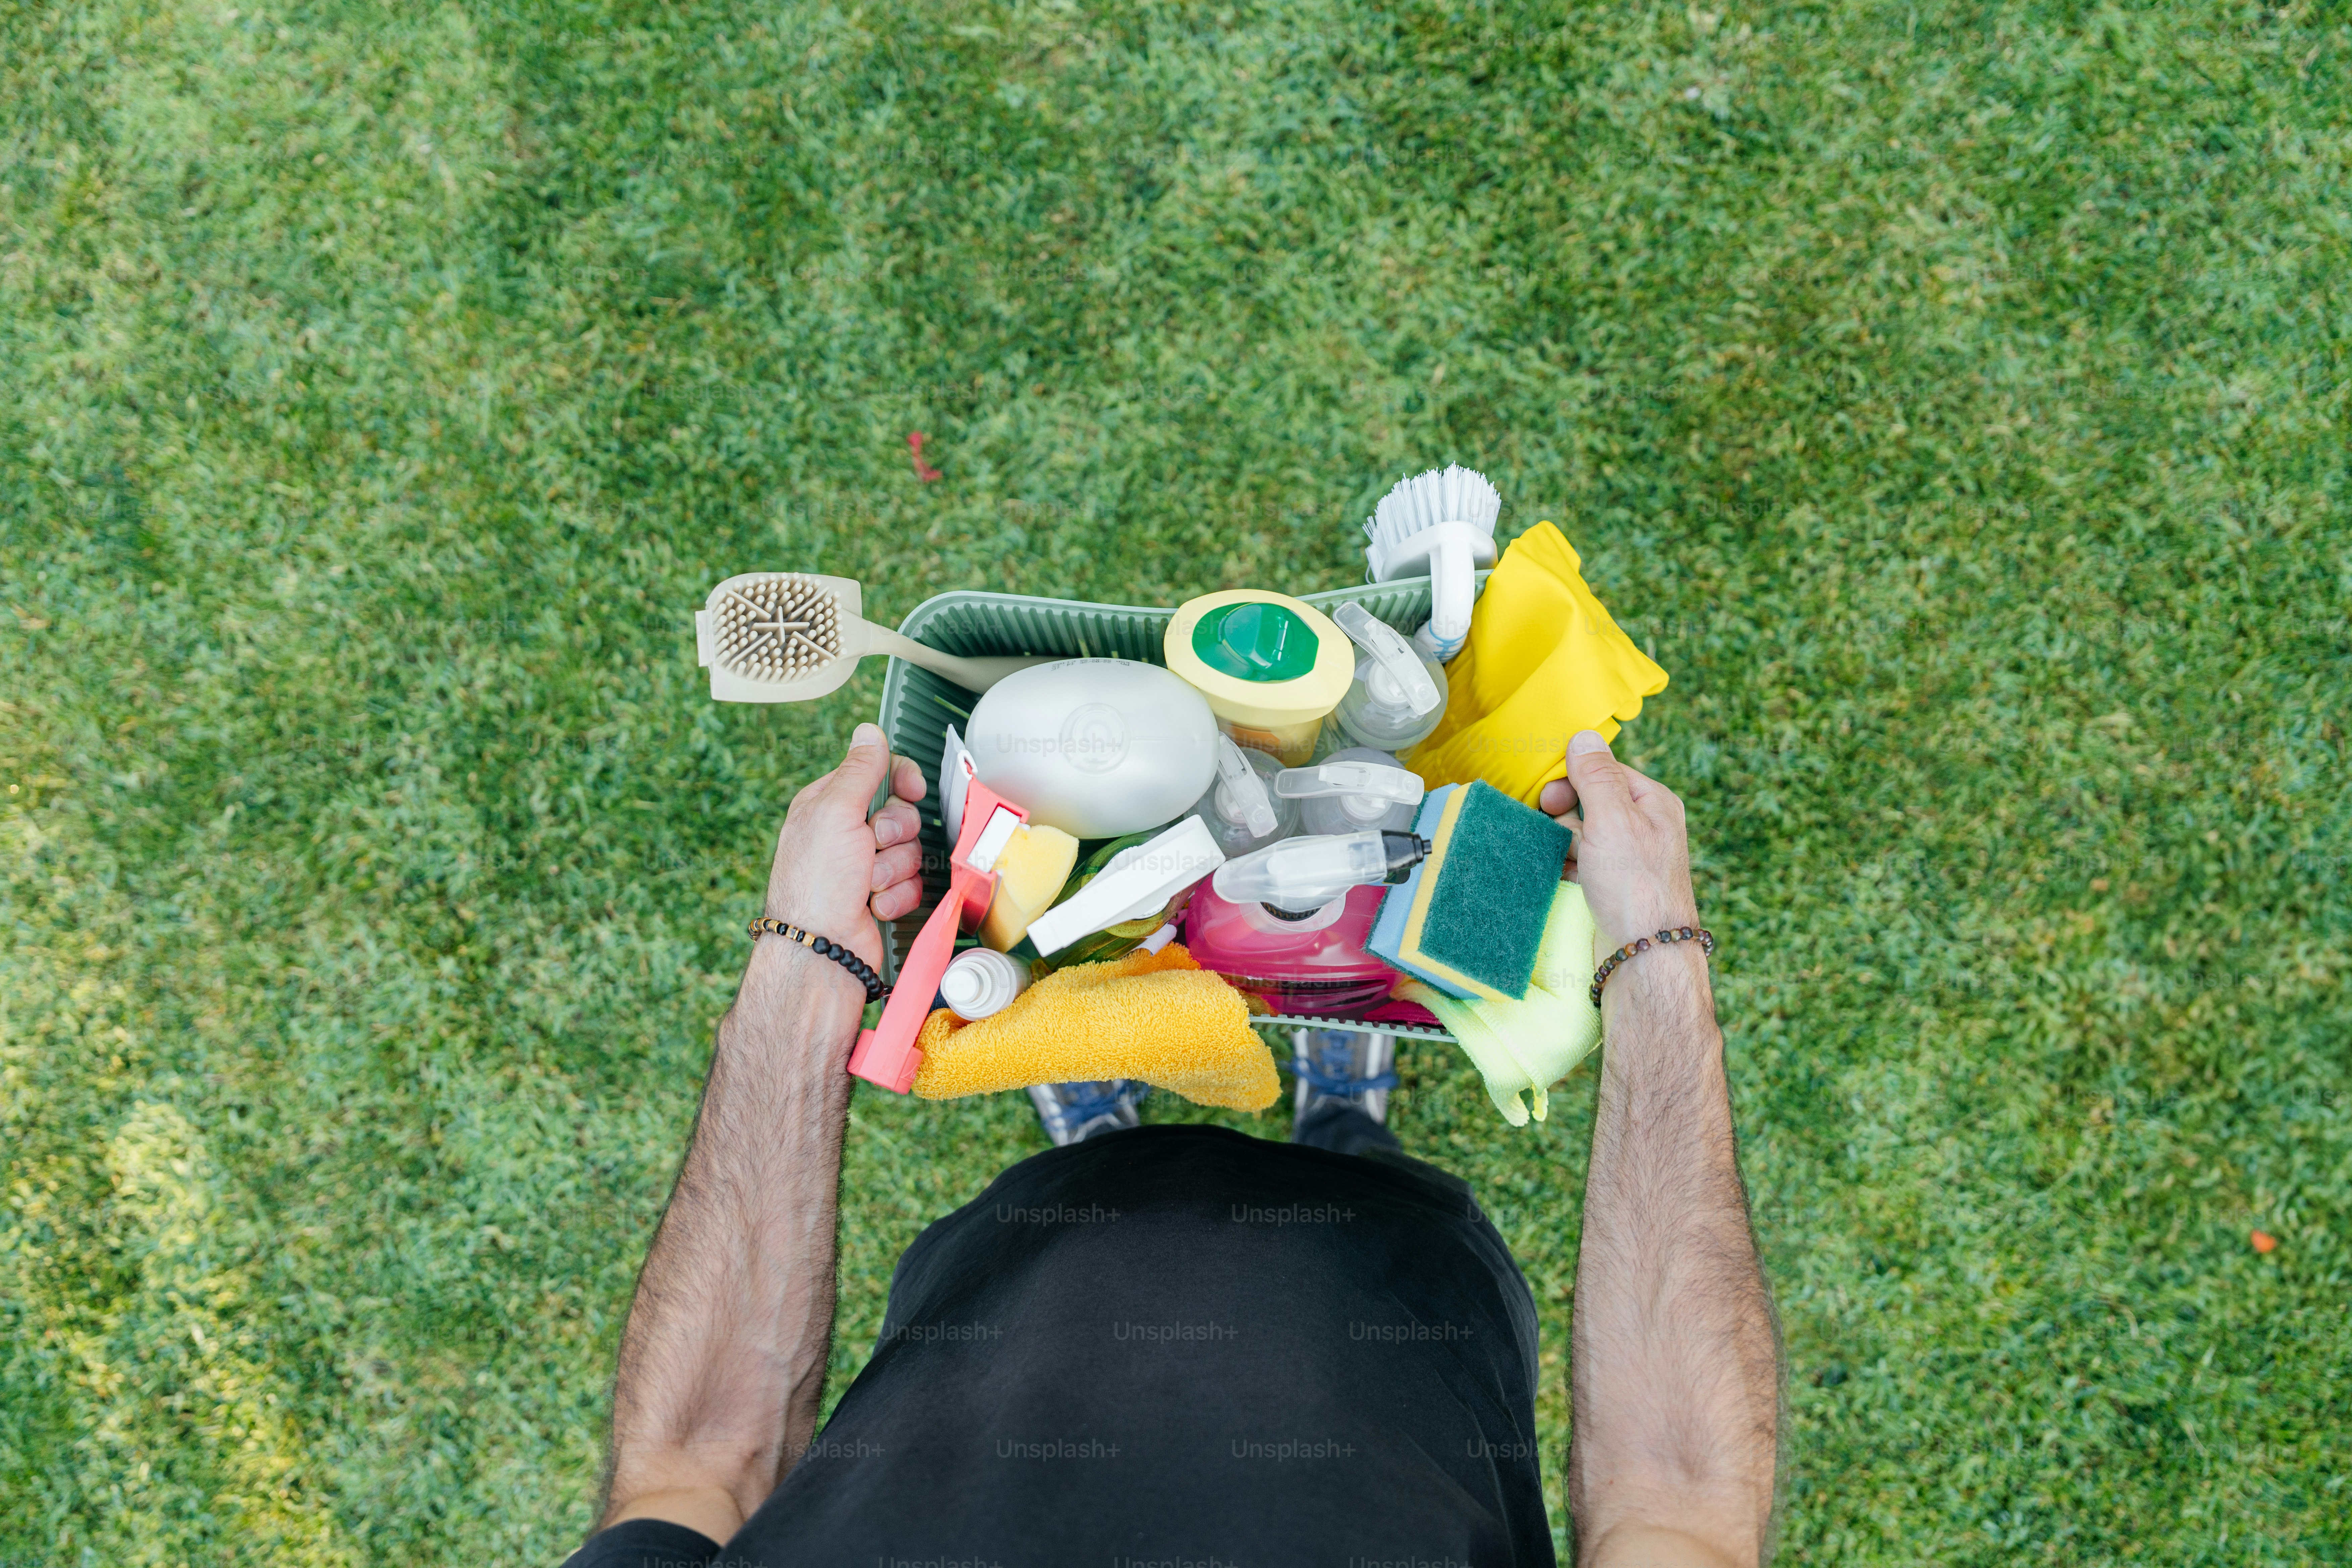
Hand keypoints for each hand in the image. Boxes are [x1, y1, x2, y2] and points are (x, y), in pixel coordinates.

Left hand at [761, 723, 927, 970]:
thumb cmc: (817, 882)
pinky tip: (875, 906)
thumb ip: (860, 770)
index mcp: (827, 805)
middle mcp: (844, 834)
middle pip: (902, 813)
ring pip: (910, 850)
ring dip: (895, 869)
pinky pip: (911, 883)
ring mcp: (863, 867)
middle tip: (873, 846)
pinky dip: (897, 895)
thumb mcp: (835, 811)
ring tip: (869, 885)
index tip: (912, 790)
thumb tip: (868, 731)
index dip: (901, 780)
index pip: (878, 773)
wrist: (823, 951)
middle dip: (895, 833)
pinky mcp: (881, 896)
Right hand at [1539, 729, 1699, 956]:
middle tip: (1557, 831)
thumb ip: (1596, 776)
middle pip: (1590, 800)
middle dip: (1566, 814)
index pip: (1604, 770)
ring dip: (1564, 842)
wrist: (1644, 955)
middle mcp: (1645, 826)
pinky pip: (1581, 861)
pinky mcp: (1614, 883)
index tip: (1550, 800)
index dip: (1572, 780)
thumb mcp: (1613, 819)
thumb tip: (1584, 737)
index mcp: (1653, 802)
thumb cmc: (1634, 885)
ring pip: (1582, 832)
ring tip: (1565, 860)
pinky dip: (1567, 865)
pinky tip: (1563, 876)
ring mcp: (1629, 857)